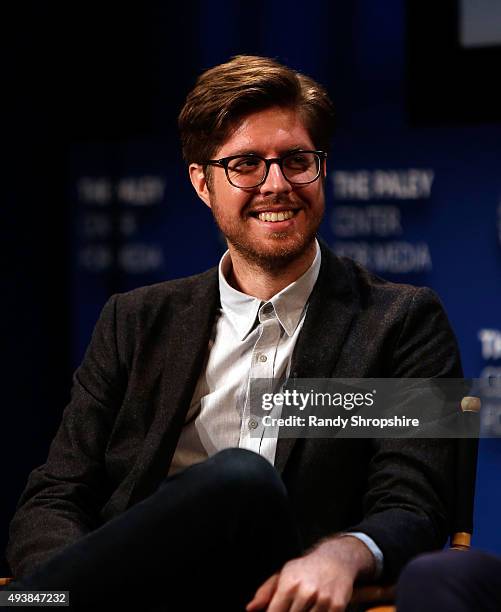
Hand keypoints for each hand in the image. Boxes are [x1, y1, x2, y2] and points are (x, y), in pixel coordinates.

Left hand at [246, 535, 375, 611]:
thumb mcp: (283, 574)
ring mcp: (323, 600)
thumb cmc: (304, 570)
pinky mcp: (337, 606)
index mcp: (289, 584)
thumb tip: (249, 609)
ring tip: (303, 605)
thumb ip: (265, 593)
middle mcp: (305, 591)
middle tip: (292, 606)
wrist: (335, 559)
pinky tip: (315, 608)